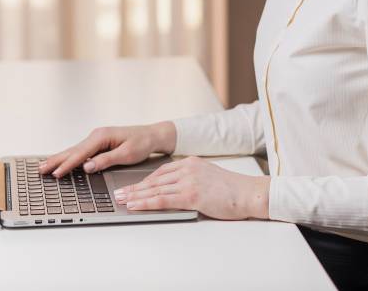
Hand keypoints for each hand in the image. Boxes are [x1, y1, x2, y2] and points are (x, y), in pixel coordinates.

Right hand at [38, 122, 176, 177]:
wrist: (153, 135)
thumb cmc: (143, 143)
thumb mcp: (127, 154)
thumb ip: (106, 160)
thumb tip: (87, 167)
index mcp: (103, 136)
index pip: (81, 153)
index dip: (68, 164)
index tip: (56, 174)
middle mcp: (98, 135)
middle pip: (74, 150)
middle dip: (57, 160)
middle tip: (41, 170)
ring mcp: (98, 138)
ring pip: (75, 150)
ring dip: (60, 158)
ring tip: (45, 166)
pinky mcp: (100, 142)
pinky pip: (81, 151)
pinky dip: (70, 156)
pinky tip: (61, 161)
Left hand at [114, 155, 270, 220]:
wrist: (248, 193)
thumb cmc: (232, 189)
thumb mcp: (209, 176)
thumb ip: (192, 179)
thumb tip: (175, 190)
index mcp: (192, 162)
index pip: (162, 171)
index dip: (145, 180)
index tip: (132, 186)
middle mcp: (188, 168)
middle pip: (155, 179)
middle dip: (135, 187)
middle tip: (118, 193)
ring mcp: (189, 181)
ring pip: (155, 189)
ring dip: (135, 195)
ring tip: (121, 200)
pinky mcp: (191, 195)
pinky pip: (163, 200)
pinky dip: (146, 203)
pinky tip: (135, 205)